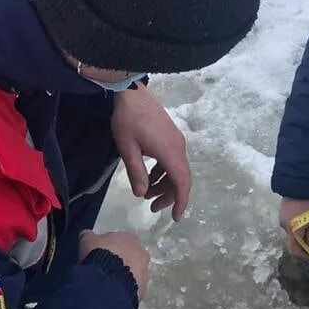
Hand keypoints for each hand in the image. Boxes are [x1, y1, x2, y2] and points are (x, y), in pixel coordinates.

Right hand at [79, 230, 150, 301]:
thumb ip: (89, 236)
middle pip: (130, 256)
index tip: (100, 254)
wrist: (107, 282)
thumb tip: (87, 235)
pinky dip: (125, 289)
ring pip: (134, 272)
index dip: (110, 247)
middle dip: (120, 261)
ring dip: (124, 276)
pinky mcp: (143, 289)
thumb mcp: (87, 241)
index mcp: (130, 238)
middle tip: (105, 269)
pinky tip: (114, 292)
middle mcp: (142, 253)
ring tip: (109, 282)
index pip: (121, 240)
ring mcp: (145, 272)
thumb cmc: (98, 256)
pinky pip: (133, 287)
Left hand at [110, 87, 190, 221]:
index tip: (175, 217)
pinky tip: (149, 175)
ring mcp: (176, 140)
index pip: (182, 183)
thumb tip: (141, 193)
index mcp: (170, 152)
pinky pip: (172, 160)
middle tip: (152, 208)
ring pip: (177, 169)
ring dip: (164, 184)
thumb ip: (136, 172)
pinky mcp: (171, 136)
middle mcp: (178, 147)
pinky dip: (163, 172)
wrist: (131, 92)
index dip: (181, 201)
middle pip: (181, 178)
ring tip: (145, 193)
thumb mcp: (127, 148)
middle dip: (169, 196)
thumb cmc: (127, 119)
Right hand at [279, 197, 308, 259]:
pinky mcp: (282, 211)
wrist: (302, 180)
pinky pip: (289, 223)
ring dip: (300, 232)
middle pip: (293, 240)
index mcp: (293, 229)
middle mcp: (284, 225)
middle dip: (303, 242)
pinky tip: (305, 216)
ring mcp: (281, 218)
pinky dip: (296, 225)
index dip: (303, 255)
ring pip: (291, 231)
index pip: (294, 250)